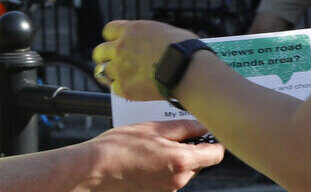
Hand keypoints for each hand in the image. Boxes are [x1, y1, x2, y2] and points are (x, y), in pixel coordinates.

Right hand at [75, 120, 224, 190]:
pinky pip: (170, 178)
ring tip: (151, 147)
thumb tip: (202, 125)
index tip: (205, 132)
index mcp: (181, 160)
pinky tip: (145, 159)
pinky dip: (163, 168)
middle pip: (200, 162)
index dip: (213, 141)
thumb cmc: (117, 148)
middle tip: (168, 136)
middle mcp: (179, 180)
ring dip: (175, 158)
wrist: (93, 169)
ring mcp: (168, 190)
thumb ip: (183, 127)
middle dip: (190, 148)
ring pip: (184, 170)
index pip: (216, 154)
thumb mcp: (153, 128)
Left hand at [93, 20, 200, 100]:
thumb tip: (151, 40)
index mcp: (131, 30)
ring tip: (118, 77)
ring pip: (102, 71)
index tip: (116, 43)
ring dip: (110, 73)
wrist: (187, 70)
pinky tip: (130, 88)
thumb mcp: (165, 31)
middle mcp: (121, 47)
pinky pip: (114, 88)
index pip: (108, 30)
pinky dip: (121, 89)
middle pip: (99, 51)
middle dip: (104, 56)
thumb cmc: (185, 49)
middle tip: (110, 61)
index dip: (112, 38)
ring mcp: (120, 68)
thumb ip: (149, 36)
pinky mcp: (125, 88)